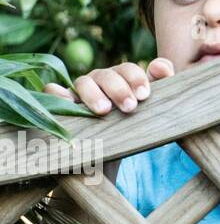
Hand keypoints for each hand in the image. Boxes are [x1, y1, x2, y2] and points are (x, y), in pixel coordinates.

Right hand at [44, 57, 174, 115]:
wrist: (110, 155)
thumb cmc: (133, 126)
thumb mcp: (150, 108)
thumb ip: (162, 87)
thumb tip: (161, 68)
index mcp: (122, 79)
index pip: (128, 69)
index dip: (136, 78)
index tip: (144, 95)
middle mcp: (100, 81)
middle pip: (107, 75)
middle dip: (119, 89)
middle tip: (129, 107)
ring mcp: (80, 92)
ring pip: (83, 82)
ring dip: (93, 93)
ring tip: (104, 110)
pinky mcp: (61, 106)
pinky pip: (53, 92)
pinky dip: (57, 93)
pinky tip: (66, 102)